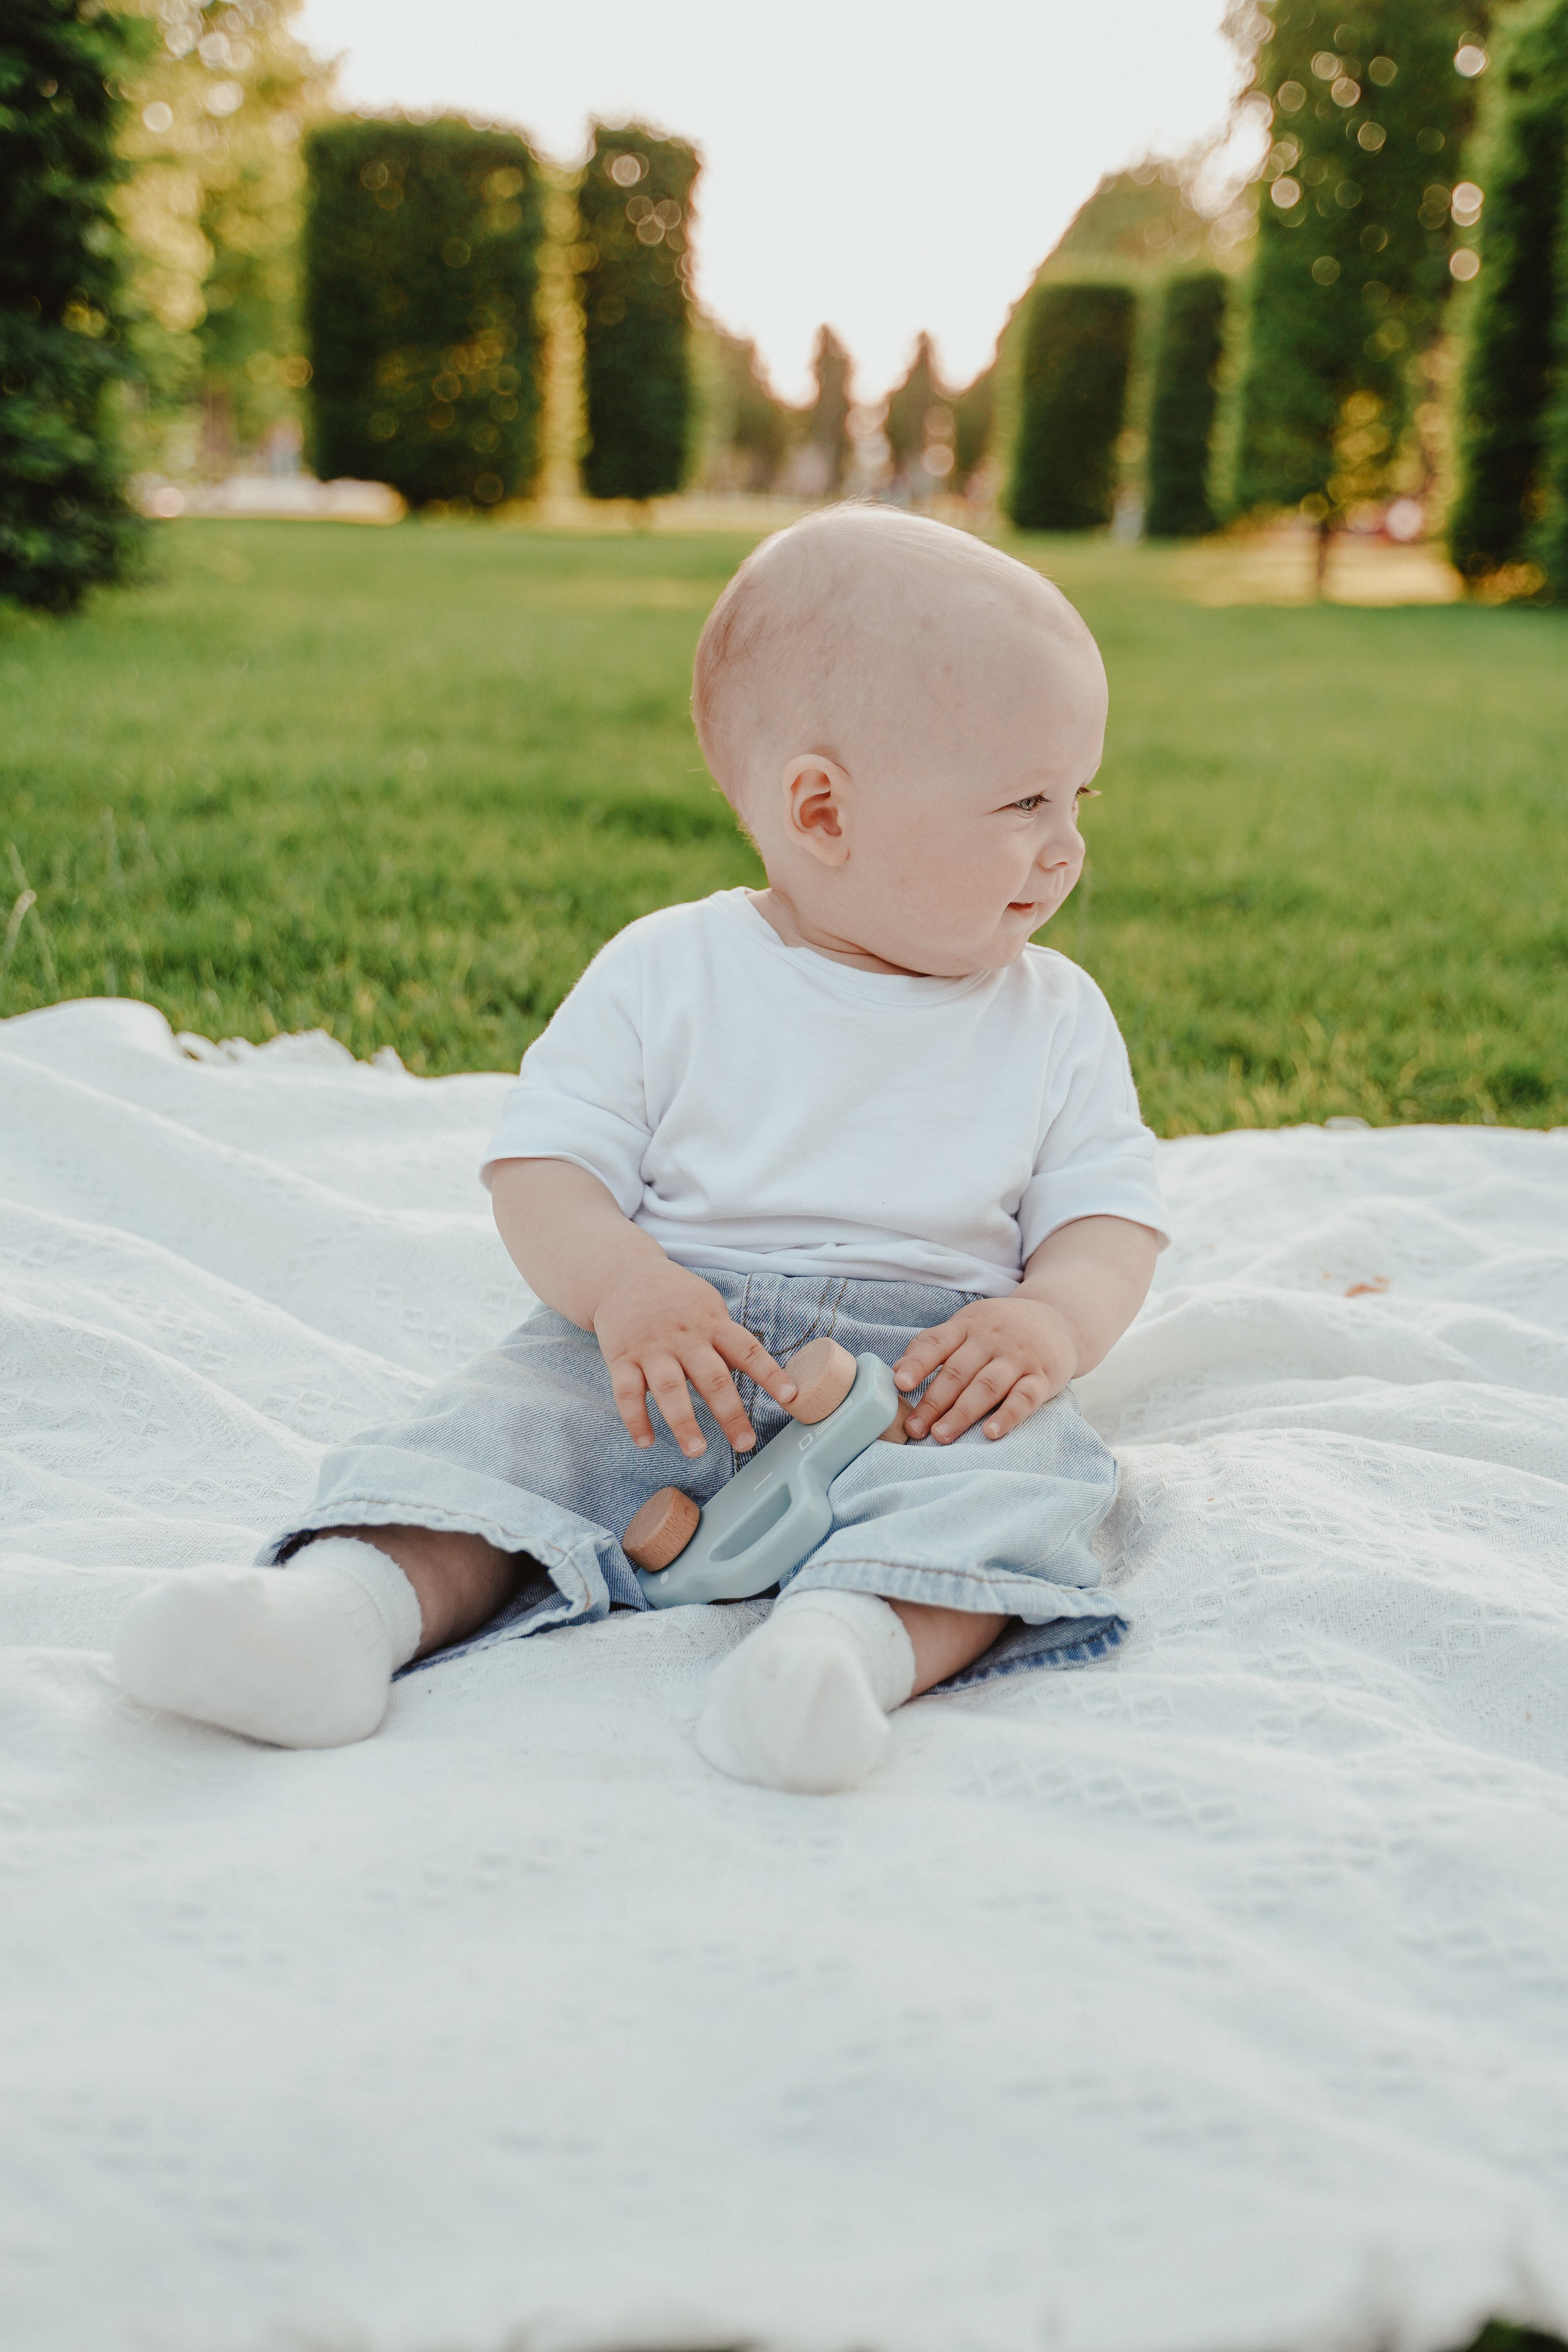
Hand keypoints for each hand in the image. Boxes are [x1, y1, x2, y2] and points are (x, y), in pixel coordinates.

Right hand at [592, 1259, 797, 1457]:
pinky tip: (646, 1442)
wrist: (623, 1274)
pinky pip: (627, 1392)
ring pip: (669, 1389)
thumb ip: (726, 1338)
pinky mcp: (622, 1357)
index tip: (790, 1397)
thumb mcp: (708, 1305)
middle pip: (711, 1378)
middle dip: (730, 1414)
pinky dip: (635, 1419)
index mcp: (712, 1324)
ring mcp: (652, 1348)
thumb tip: (758, 1373)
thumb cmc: (676, 1298)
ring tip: (696, 1451)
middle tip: (745, 1444)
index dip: (770, 1374)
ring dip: (683, 1422)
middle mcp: (685, 1338)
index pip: (747, 1350)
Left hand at [893, 1295, 1080, 1443]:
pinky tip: (991, 1433)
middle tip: (914, 1429)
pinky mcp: (1044, 1376)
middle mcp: (991, 1338)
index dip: (918, 1363)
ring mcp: (1018, 1357)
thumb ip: (935, 1345)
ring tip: (941, 1436)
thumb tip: (896, 1371)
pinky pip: (1025, 1397)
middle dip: (933, 1402)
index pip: (937, 1342)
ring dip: (962, 1413)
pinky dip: (1008, 1416)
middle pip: (958, 1371)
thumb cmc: (1001, 1329)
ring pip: (987, 1386)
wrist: (1060, 1318)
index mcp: (967, 1325)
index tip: (899, 1385)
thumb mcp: (968, 1325)